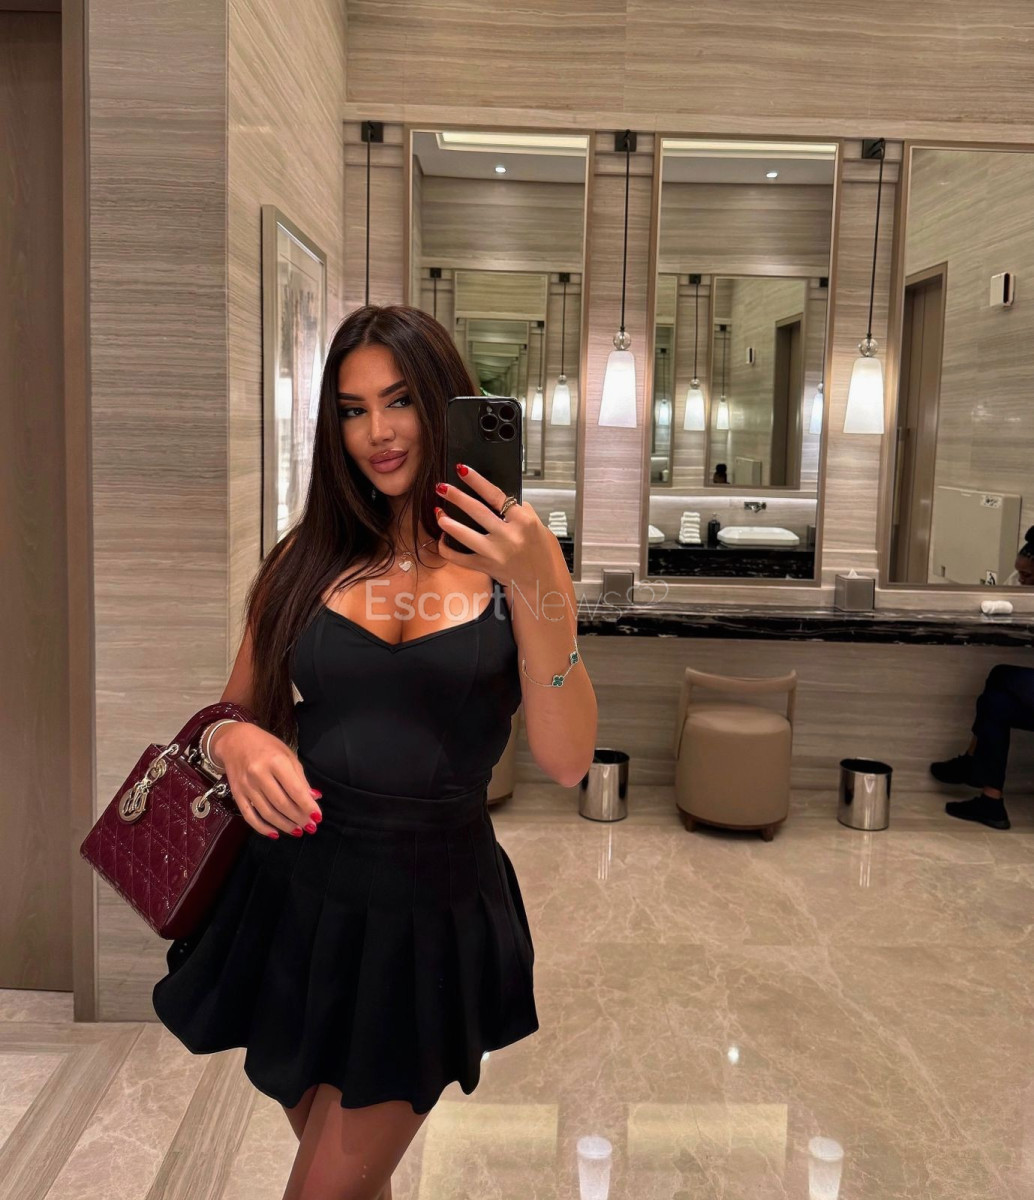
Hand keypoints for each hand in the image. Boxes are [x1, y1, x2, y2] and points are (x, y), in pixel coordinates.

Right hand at [211, 722, 322, 838]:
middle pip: (282, 804)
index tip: (318, 817)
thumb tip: (313, 798)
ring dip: (285, 825)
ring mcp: (246, 786)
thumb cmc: (265, 746)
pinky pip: (249, 816)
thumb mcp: (287, 754)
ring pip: (267, 813)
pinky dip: (262, 828)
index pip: (295, 790)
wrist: (234, 741)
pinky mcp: (237, 794)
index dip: (308, 806)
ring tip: (298, 831)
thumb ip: (300, 778)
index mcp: (275, 761)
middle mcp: (259, 774)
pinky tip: (275, 833)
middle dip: (299, 818)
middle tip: (310, 826)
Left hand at [434, 463, 557, 593]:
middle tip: (441, 487)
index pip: (496, 495)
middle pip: (476, 511)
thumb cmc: (542, 553)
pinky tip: (442, 539)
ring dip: (447, 522)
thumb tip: (504, 500)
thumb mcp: (540, 526)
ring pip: (464, 534)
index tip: (462, 470)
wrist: (543, 583)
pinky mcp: (486, 567)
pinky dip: (447, 549)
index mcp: (523, 521)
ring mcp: (495, 553)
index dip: (476, 481)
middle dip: (456, 496)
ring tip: (437, 511)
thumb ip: (522, 511)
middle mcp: (508, 536)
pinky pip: (459, 558)